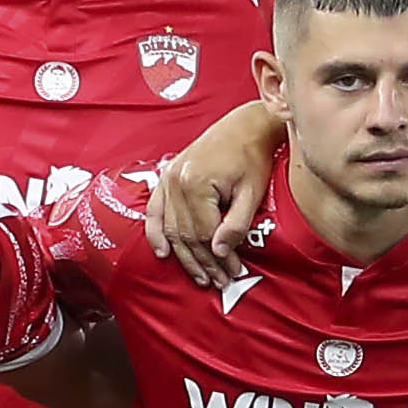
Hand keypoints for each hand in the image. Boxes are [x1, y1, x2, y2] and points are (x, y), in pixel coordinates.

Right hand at [145, 101, 281, 280]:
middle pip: (186, 235)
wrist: (244, 126)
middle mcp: (176, 182)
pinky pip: (154, 211)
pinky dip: (155, 233)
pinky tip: (163, 253)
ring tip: (200, 276)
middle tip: (220, 281)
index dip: (219, 258)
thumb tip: (220, 251)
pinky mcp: (166, 177)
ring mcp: (168, 179)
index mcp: (196, 184)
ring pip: (171, 229)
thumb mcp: (251, 193)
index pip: (204, 234)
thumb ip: (236, 224)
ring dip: (185, 256)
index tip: (233, 272)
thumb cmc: (253, 157)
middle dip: (204, 262)